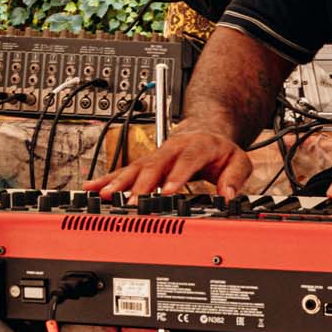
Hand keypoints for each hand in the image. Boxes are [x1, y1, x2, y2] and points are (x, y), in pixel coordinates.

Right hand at [87, 127, 248, 197]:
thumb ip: (235, 178)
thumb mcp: (238, 161)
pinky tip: (93, 187)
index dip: (176, 175)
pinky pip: (125, 170)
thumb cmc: (220, 150)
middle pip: (154, 164)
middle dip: (141, 183)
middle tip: (132, 201)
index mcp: (197, 146)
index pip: (186, 160)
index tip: (167, 191)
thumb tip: (228, 196)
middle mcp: (173, 149)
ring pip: (136, 167)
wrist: (206, 130)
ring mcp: (157, 155)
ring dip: (121, 182)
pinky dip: (108, 179)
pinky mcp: (145, 163)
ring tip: (108, 196)